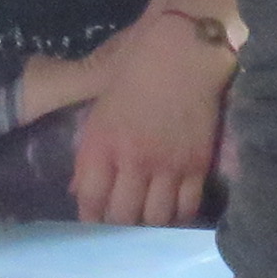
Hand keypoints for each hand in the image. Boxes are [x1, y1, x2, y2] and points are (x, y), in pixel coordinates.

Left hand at [69, 8, 236, 225]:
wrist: (187, 47)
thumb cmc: (137, 61)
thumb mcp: (98, 102)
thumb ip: (91, 147)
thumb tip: (79, 186)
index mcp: (101, 141)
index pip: (89, 198)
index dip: (89, 218)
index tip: (91, 224)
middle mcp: (132, 160)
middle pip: (122, 217)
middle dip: (117, 228)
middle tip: (119, 230)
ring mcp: (167, 166)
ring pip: (155, 220)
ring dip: (148, 227)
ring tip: (145, 226)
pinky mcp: (198, 166)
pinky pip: (187, 208)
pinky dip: (179, 218)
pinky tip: (174, 215)